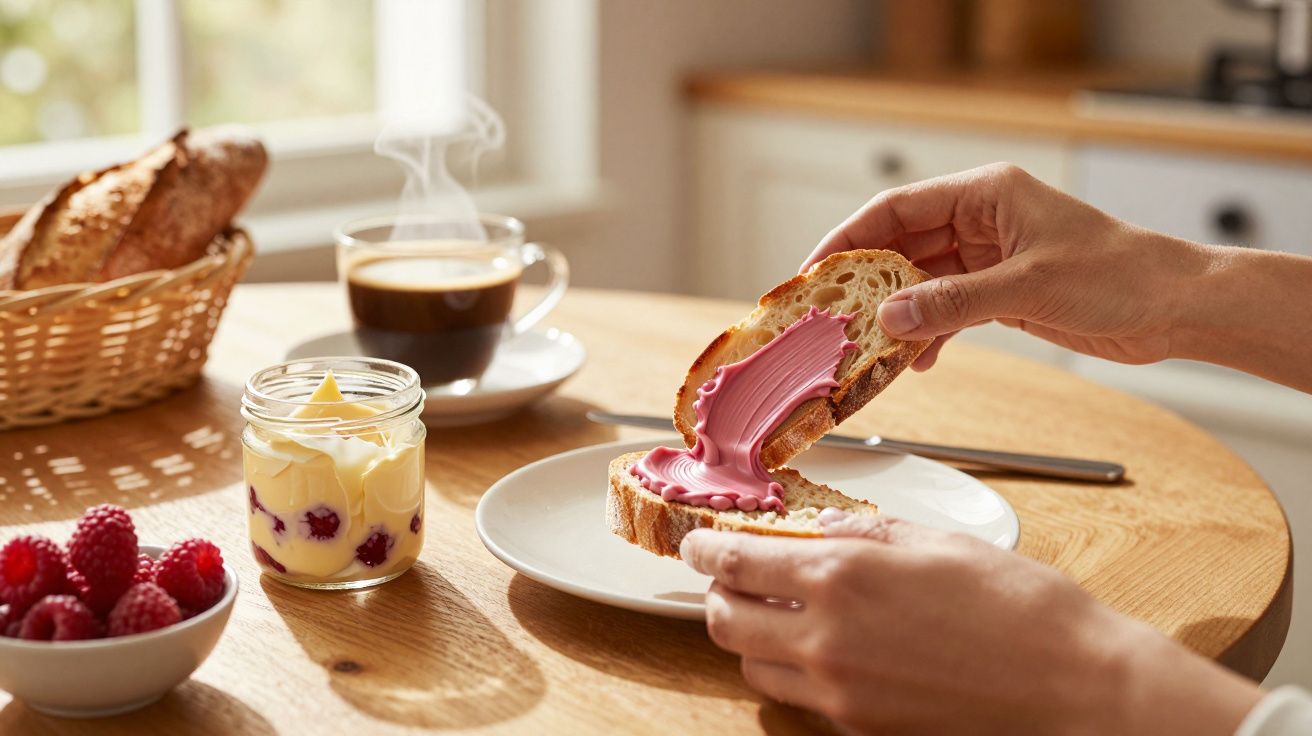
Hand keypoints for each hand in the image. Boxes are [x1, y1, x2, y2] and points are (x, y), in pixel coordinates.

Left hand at [682, 517, 1261, 734]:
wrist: (1074, 688)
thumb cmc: (1020, 606)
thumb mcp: (939, 542)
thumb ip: (867, 534)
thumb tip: (822, 530)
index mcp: (842, 578)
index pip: (736, 563)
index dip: (705, 550)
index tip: (696, 543)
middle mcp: (827, 640)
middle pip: (726, 624)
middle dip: (718, 595)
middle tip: (732, 576)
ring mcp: (840, 693)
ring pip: (755, 670)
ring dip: (751, 639)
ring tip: (779, 614)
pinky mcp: (861, 727)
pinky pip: (800, 700)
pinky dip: (793, 673)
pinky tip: (824, 650)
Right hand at [802, 163, 1208, 370]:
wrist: (1175, 307)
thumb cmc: (1118, 275)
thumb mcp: (1027, 287)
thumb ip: (953, 303)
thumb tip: (890, 320)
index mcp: (985, 193)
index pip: (897, 209)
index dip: (850, 238)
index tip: (816, 271)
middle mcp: (981, 220)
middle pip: (902, 246)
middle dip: (868, 284)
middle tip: (832, 319)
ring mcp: (989, 258)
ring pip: (921, 284)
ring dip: (898, 317)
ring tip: (871, 349)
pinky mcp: (1000, 292)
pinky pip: (946, 310)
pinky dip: (929, 335)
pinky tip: (919, 363)